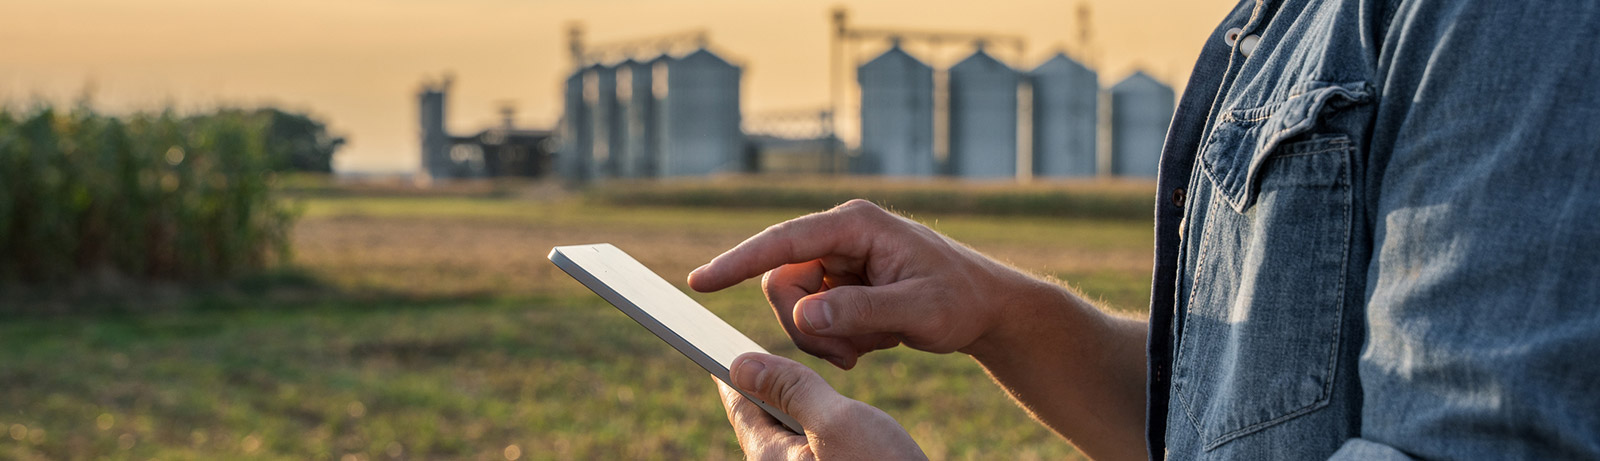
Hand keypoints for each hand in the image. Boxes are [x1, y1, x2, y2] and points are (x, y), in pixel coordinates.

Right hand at [689, 200, 1041, 368]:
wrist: (987, 309)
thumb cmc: (961, 300)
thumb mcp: (918, 310)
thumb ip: (860, 310)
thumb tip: (805, 314)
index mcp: (856, 224)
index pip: (784, 241)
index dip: (739, 261)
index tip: (701, 282)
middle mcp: (841, 235)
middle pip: (782, 282)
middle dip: (805, 327)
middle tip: (847, 356)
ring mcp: (839, 259)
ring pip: (793, 305)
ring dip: (822, 339)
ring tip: (870, 348)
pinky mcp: (841, 283)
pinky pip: (812, 317)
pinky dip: (835, 340)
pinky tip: (875, 341)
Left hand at [719, 352, 925, 459]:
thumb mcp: (836, 422)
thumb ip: (791, 390)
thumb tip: (742, 365)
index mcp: (770, 459)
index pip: (739, 405)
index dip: (732, 370)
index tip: (715, 344)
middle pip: (762, 421)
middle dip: (762, 388)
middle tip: (754, 358)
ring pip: (789, 436)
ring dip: (793, 406)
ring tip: (790, 381)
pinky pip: (812, 449)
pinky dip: (814, 425)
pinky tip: (829, 418)